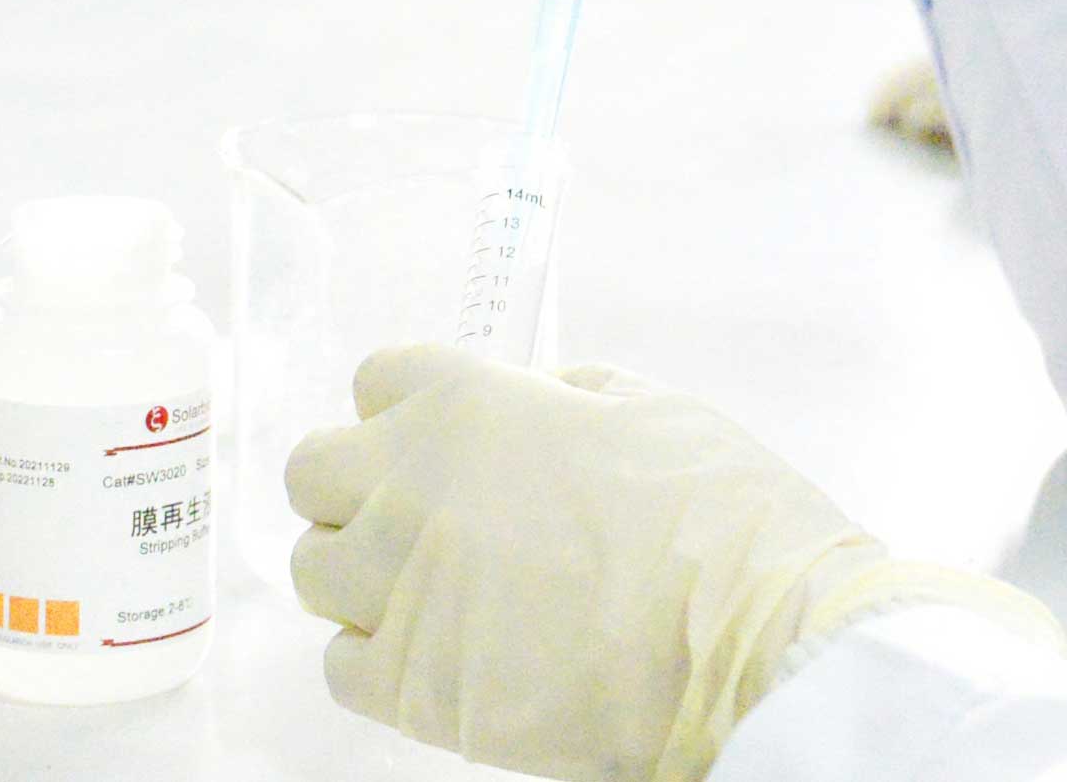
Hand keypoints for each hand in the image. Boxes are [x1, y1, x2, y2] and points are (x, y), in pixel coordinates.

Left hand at [287, 344, 1058, 781]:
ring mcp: (398, 589)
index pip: (378, 379)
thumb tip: (533, 402)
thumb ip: (566, 396)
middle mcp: (408, 486)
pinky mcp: (407, 687)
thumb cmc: (724, 521)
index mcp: (465, 403)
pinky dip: (377, 663)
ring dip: (361, 578)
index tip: (444, 442)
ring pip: (313, 570)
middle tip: (420, 520)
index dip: (414, 411)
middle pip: (313, 471)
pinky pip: (340, 666)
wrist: (753, 648)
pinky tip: (442, 656)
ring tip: (432, 597)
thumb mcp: (654, 409)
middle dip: (358, 489)